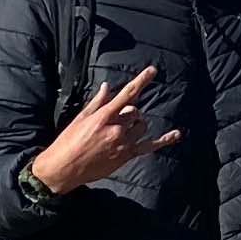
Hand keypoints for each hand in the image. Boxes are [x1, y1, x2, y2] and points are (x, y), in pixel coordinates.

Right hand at [29, 65, 175, 194]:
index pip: (127, 93)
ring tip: (121, 131)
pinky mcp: (126, 156)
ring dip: (136, 125)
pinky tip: (177, 134)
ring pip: (142, 126)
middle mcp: (116, 128)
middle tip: (114, 120)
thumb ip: (97, 102)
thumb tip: (108, 86)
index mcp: (104, 116)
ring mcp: (123, 143)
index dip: (141, 80)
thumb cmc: (68, 142)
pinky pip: (150, 146)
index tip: (152, 70)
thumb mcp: (80, 118)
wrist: (63, 169)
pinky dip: (164, 140)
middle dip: (128, 113)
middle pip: (135, 111)